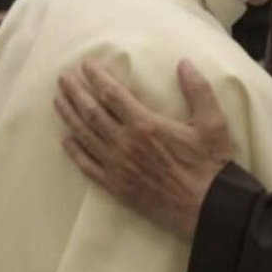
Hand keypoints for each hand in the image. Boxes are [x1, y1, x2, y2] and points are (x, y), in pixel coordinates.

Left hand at [54, 59, 234, 237]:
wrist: (208, 208)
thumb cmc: (211, 164)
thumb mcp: (213, 122)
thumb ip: (198, 90)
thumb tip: (184, 63)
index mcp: (146, 124)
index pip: (112, 94)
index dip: (97, 77)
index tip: (86, 65)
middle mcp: (125, 143)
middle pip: (91, 112)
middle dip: (76, 92)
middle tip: (63, 78)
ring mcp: (118, 167)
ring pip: (85, 136)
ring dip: (69, 116)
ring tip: (57, 100)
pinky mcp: (117, 187)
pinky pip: (88, 166)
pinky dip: (74, 152)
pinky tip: (66, 140)